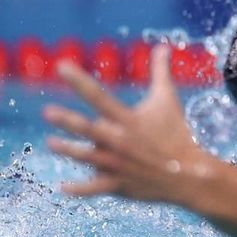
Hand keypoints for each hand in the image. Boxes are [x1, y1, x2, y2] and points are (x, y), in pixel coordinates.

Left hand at [44, 45, 215, 201]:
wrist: (189, 173)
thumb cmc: (176, 131)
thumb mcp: (168, 99)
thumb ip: (161, 71)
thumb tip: (163, 46)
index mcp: (128, 119)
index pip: (99, 96)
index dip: (79, 80)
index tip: (61, 65)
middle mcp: (119, 140)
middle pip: (88, 129)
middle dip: (67, 120)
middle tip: (48, 111)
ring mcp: (117, 164)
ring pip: (85, 158)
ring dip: (67, 150)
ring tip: (50, 142)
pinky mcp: (118, 184)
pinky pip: (94, 188)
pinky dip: (79, 189)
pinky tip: (63, 187)